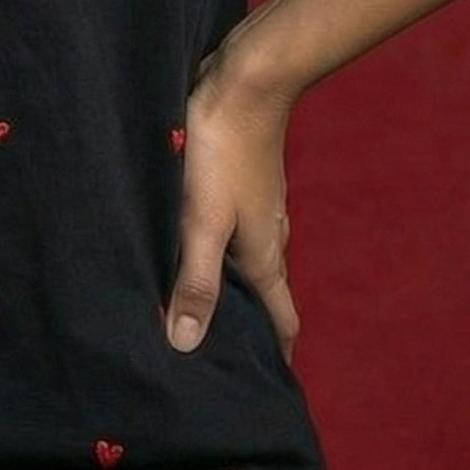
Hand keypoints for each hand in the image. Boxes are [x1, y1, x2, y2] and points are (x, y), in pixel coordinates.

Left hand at [162, 41, 300, 365]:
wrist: (244, 81)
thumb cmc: (222, 152)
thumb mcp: (202, 223)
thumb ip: (195, 282)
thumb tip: (187, 345)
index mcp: (266, 257)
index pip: (282, 322)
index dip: (276, 356)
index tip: (266, 388)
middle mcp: (269, 236)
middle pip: (265, 295)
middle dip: (249, 327)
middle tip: (217, 357)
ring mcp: (257, 207)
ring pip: (248, 261)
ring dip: (229, 287)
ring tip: (194, 307)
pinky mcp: (239, 183)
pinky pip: (233, 230)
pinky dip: (217, 252)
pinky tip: (186, 247)